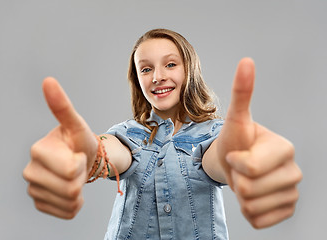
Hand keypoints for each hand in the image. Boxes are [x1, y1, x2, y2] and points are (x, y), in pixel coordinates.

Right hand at [23, 77, 97, 218]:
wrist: (82, 160)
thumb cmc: (79, 142)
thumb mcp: (76, 125)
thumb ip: (62, 106)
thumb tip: (48, 80)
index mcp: (37, 151)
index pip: (71, 169)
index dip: (81, 162)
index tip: (77, 153)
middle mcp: (30, 172)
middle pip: (71, 188)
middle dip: (82, 177)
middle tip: (78, 166)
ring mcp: (34, 190)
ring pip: (70, 201)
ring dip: (80, 190)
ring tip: (75, 176)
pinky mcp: (41, 204)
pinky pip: (67, 212)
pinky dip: (76, 203)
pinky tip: (72, 190)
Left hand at [217, 58, 302, 227]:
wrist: (234, 164)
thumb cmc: (235, 141)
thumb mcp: (235, 119)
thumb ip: (242, 92)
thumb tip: (246, 60)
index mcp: (285, 148)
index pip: (250, 168)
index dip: (235, 161)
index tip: (237, 152)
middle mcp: (294, 171)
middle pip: (250, 189)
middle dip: (236, 179)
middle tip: (239, 168)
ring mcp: (292, 193)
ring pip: (252, 207)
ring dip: (240, 196)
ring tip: (245, 180)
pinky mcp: (285, 210)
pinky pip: (258, 221)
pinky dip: (247, 211)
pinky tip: (252, 195)